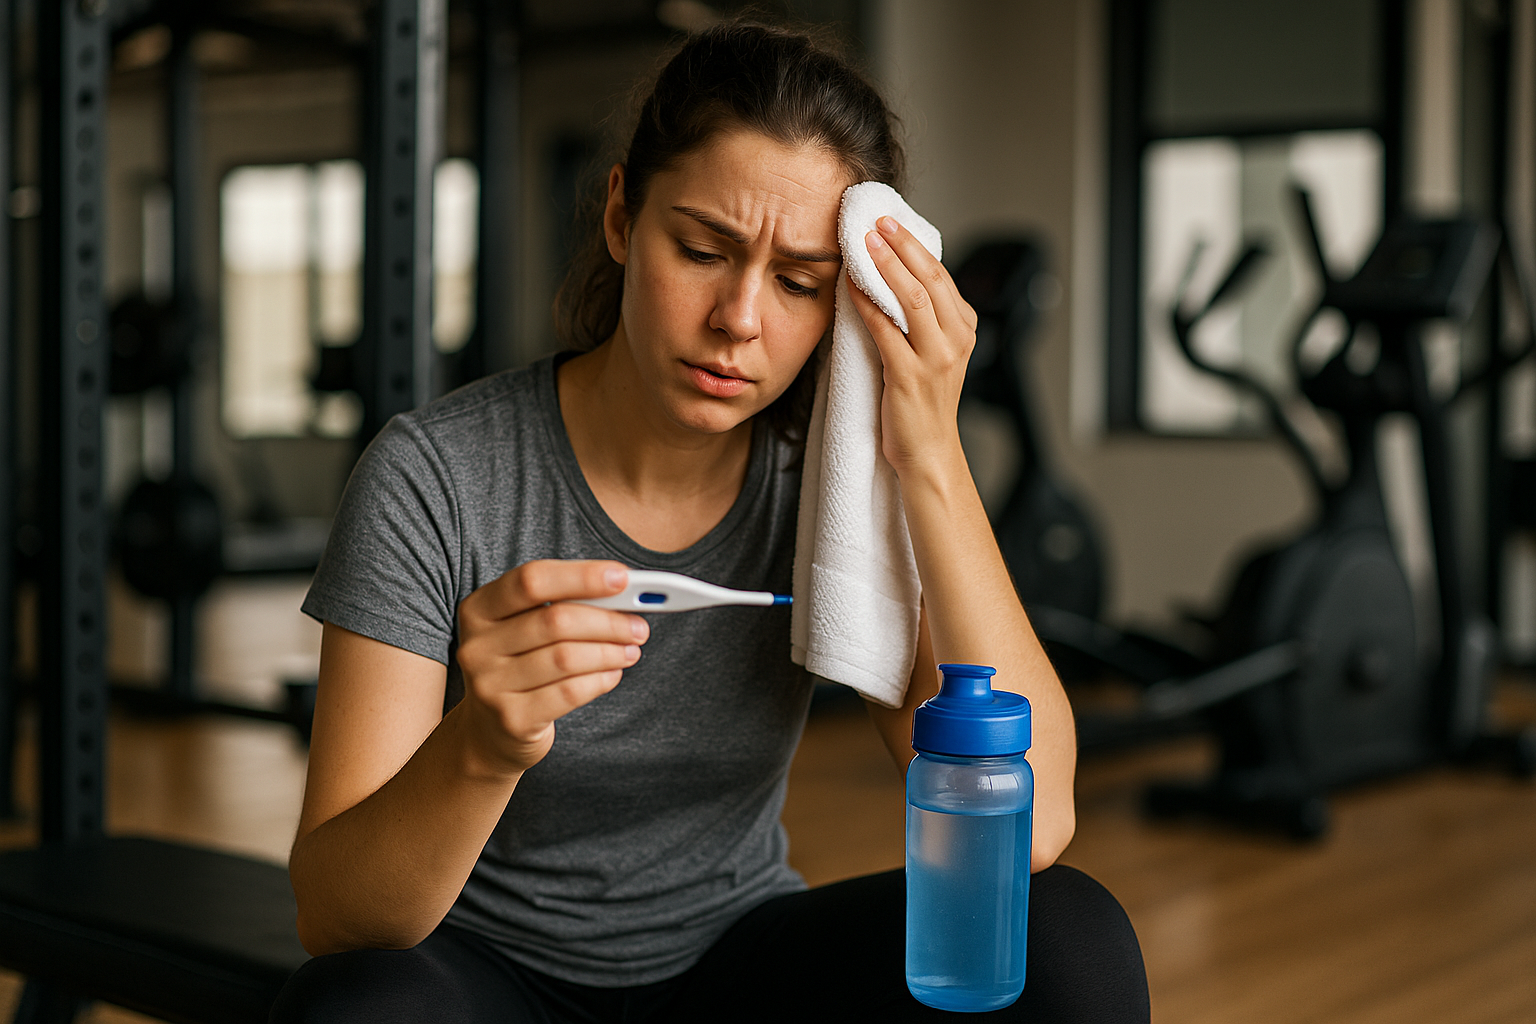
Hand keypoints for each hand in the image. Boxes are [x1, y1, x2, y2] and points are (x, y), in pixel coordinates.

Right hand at [454, 560, 647, 774]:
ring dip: (610, 652)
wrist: (490, 731)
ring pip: (567, 658)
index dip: (581, 576)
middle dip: (608, 621)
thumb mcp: (526, 628)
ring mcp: (489, 685)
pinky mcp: (512, 719)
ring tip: (631, 650)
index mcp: (479, 609)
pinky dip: (601, 680)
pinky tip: (613, 674)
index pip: (532, 580)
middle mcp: (476, 645)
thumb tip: (625, 592)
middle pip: (555, 620)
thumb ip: (564, 605)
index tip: (623, 577)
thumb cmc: (520, 665)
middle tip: (639, 626)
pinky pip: (570, 692)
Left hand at [846, 216, 978, 478]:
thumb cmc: (922, 403)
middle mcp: (956, 340)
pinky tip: (851, 285)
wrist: (928, 453)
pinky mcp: (910, 376)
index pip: (941, 275)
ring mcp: (936, 358)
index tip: (889, 222)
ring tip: (863, 242)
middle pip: (931, 278)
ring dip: (886, 265)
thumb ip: (922, 318)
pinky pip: (885, 330)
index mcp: (964, 329)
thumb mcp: (933, 353)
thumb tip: (891, 276)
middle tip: (876, 220)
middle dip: (902, 244)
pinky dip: (866, 303)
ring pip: (913, 298)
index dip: (914, 245)